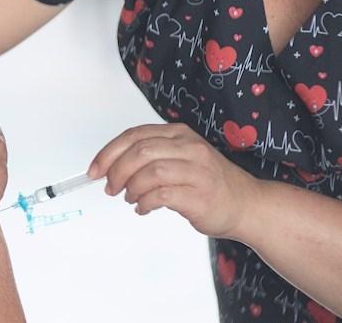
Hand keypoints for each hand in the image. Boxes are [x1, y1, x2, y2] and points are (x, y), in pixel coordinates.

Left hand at [88, 123, 260, 237]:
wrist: (247, 204)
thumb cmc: (209, 183)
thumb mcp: (181, 157)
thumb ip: (151, 156)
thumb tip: (111, 167)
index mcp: (179, 134)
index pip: (135, 135)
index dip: (109, 152)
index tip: (95, 169)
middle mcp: (188, 148)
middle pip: (140, 151)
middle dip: (116, 170)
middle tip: (109, 187)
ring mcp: (196, 170)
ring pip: (150, 171)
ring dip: (131, 187)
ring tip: (130, 198)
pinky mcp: (199, 195)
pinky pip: (161, 195)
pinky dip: (145, 202)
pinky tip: (143, 208)